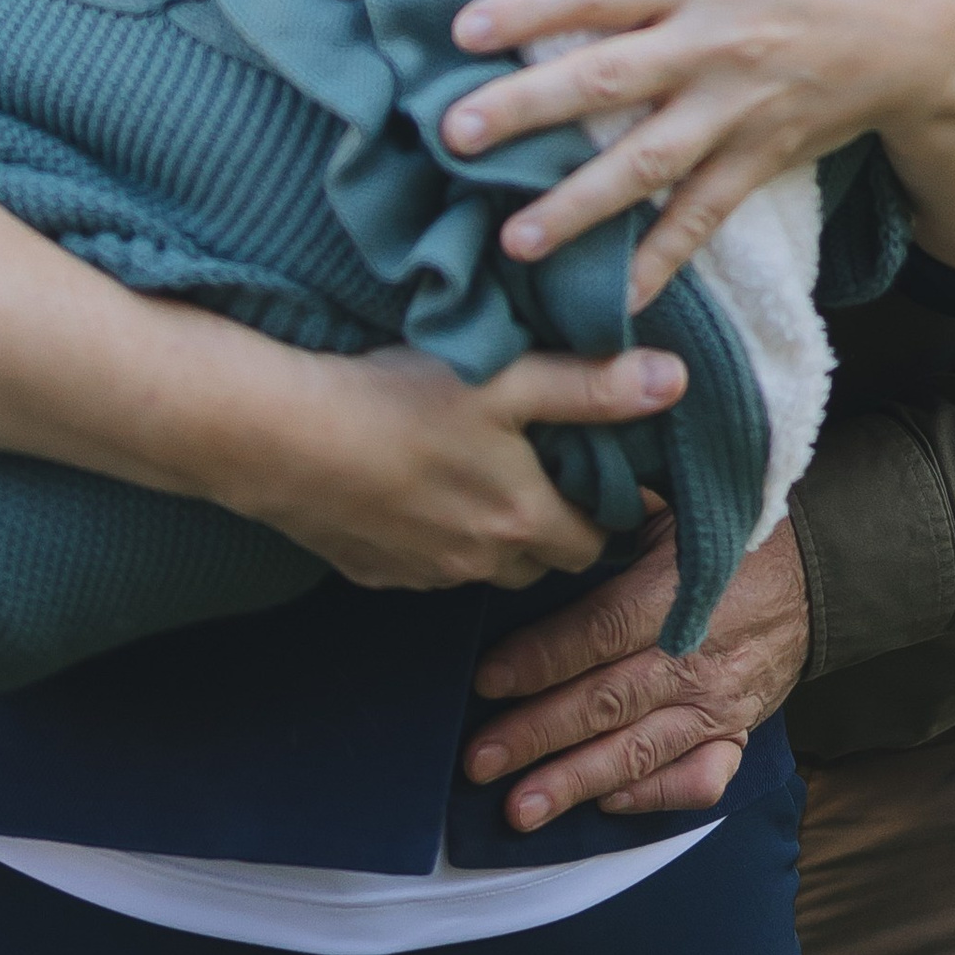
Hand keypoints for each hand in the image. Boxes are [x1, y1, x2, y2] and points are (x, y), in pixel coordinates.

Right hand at [210, 340, 689, 593]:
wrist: (277, 437)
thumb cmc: (396, 398)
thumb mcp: (507, 378)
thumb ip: (592, 385)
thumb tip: (676, 380)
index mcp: (524, 521)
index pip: (597, 541)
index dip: (607, 510)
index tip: (601, 473)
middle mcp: (480, 563)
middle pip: (543, 559)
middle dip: (553, 525)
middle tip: (544, 468)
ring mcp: (422, 575)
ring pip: (482, 565)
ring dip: (491, 532)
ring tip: (476, 471)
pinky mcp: (371, 573)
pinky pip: (423, 566)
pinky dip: (432, 537)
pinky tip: (413, 486)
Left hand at [440, 0, 954, 301]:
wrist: (940, 31)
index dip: (533, 6)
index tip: (461, 29)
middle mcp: (720, 46)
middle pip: (611, 82)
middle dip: (530, 112)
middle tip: (453, 138)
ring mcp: (743, 111)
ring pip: (650, 165)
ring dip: (580, 206)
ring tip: (514, 240)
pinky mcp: (765, 157)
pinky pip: (707, 215)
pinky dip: (663, 258)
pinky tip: (615, 299)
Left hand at [461, 510, 811, 828]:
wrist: (817, 571)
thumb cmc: (728, 533)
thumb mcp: (676, 504)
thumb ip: (614, 512)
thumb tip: (544, 494)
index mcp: (677, 592)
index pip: (601, 630)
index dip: (541, 658)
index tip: (486, 681)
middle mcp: (697, 656)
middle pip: (607, 701)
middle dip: (537, 735)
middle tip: (478, 762)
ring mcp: (720, 703)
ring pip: (640, 751)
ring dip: (577, 782)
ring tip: (521, 809)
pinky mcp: (739, 734)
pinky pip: (699, 780)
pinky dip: (652, 797)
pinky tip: (603, 805)